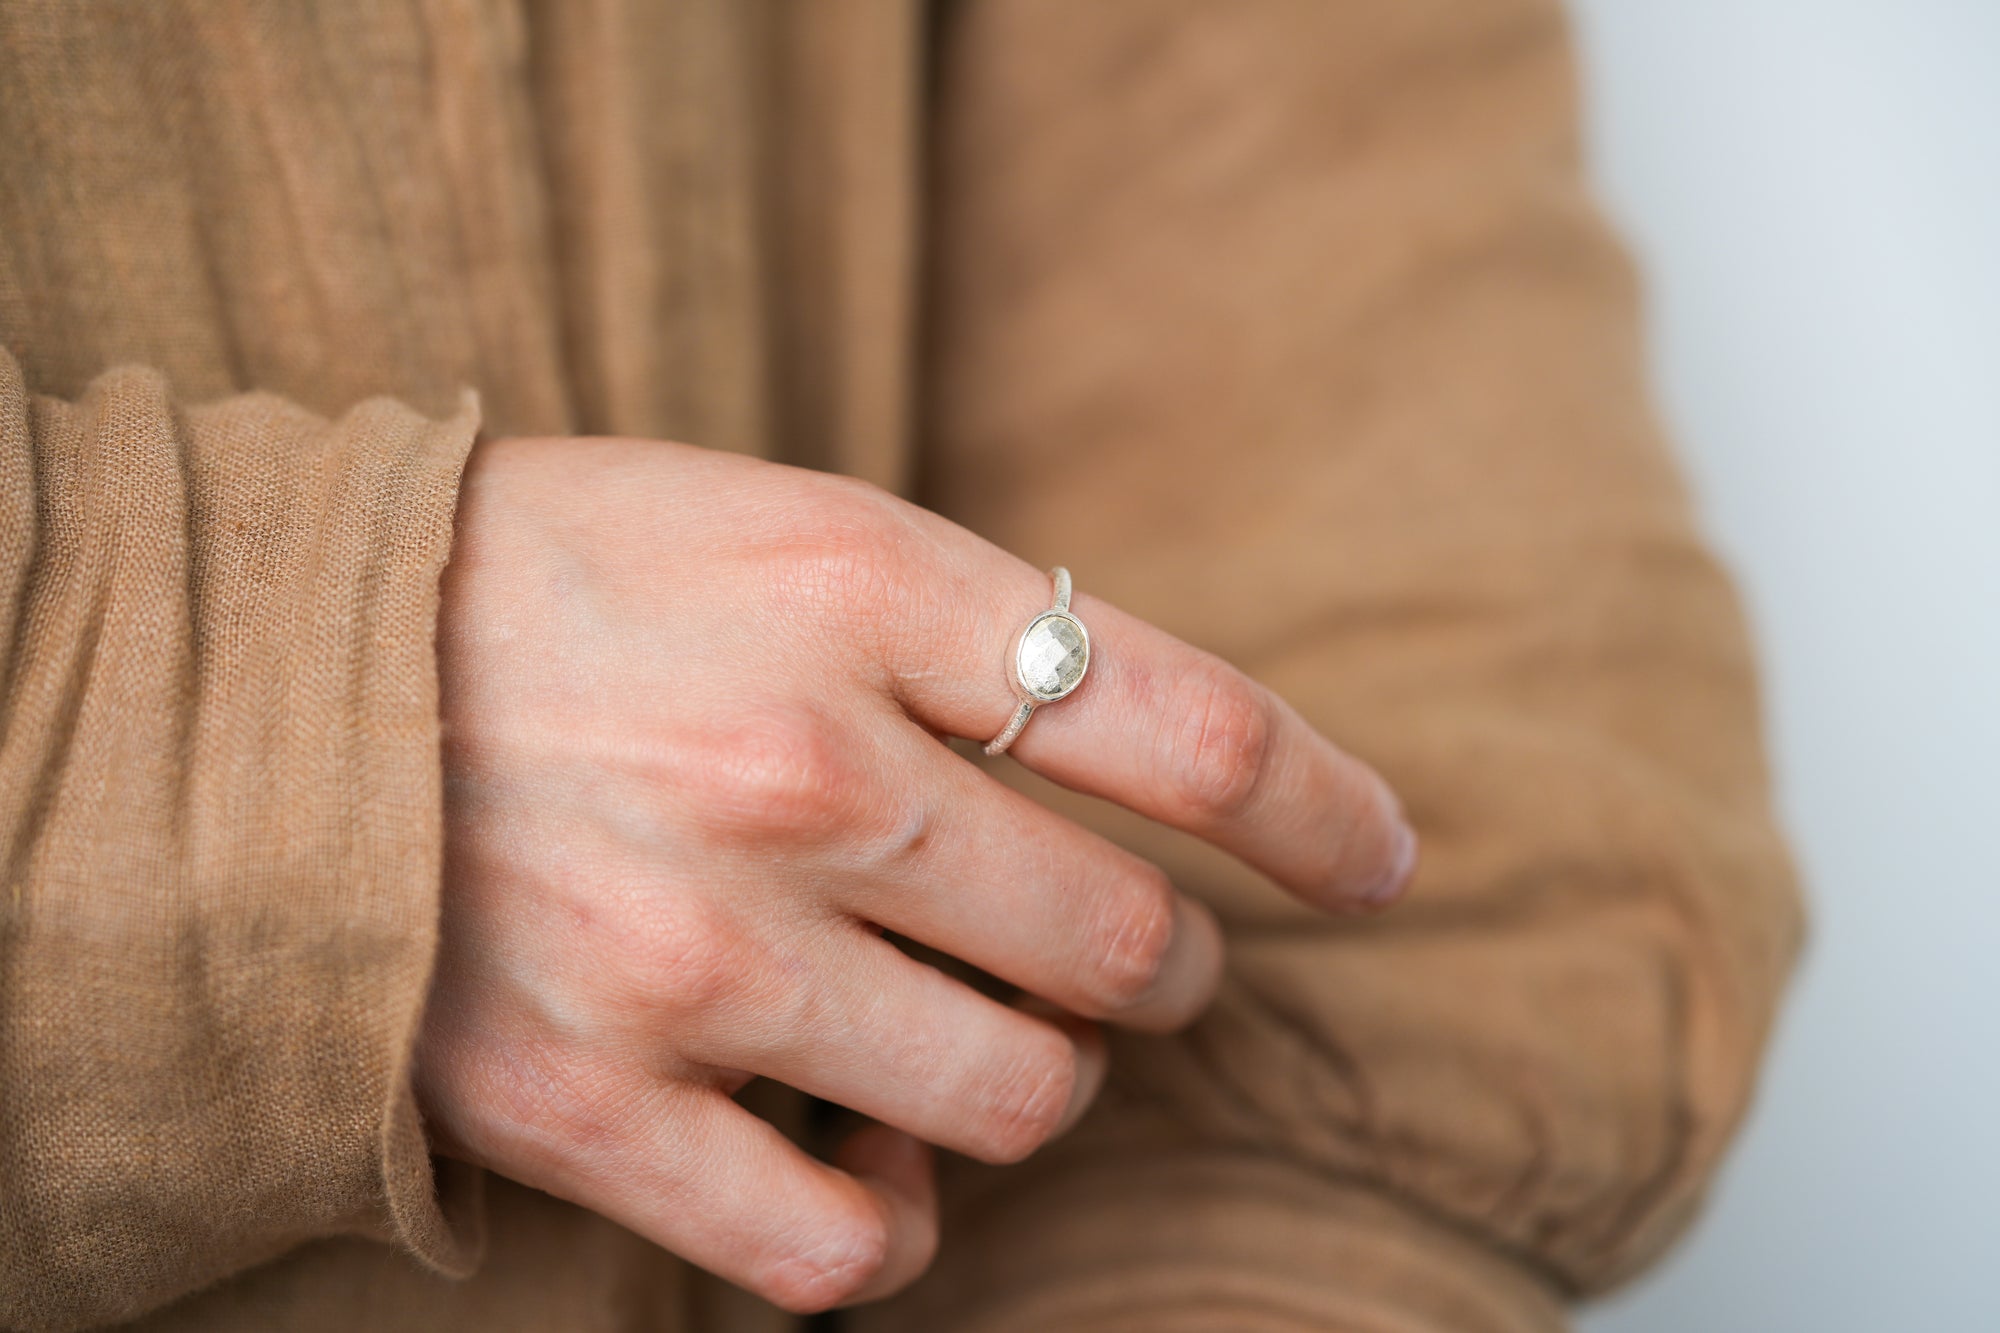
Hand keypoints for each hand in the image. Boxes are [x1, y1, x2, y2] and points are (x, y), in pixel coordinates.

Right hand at [415, 436, 1416, 1310]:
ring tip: (997, 1043)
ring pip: (1016, 1103)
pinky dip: (893, 1230)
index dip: (1324, 814)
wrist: (290, 676)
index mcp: (856, 592)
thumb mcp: (787, 525)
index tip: (1381, 861)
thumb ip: (971, 634)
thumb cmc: (573, 584)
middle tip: (1142, 956)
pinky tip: (875, 1169)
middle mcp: (795, 776)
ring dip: (1048, 1087)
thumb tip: (1162, 787)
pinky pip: (834, 1250)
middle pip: (1125, 943)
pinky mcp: (589, 1104)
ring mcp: (694, 955)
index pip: (1190, 730)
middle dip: (1171, 968)